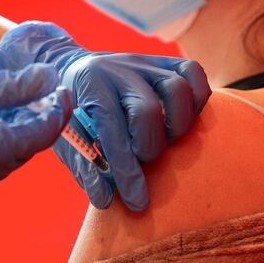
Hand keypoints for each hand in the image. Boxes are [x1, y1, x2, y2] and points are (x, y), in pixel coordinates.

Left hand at [0, 22, 210, 210]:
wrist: (69, 69)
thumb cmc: (71, 111)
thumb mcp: (66, 138)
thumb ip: (85, 168)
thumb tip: (105, 198)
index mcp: (90, 85)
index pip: (113, 130)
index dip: (127, 171)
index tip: (137, 202)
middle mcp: (118, 69)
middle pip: (148, 110)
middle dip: (149, 148)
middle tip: (142, 159)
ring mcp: (144, 62)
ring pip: (177, 88)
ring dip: (177, 125)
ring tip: (164, 140)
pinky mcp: (163, 61)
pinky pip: (193, 72)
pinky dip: (197, 99)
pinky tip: (181, 119)